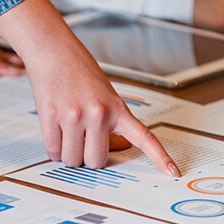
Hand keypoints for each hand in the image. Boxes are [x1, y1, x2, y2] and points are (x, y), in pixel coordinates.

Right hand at [0, 0, 179, 175]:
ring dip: (69, 153)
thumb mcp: (105, 95)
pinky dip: (54, 149)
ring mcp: (73, 117)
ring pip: (73, 160)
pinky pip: (53, 152)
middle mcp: (97, 114)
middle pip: (96, 162)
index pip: (144, 138)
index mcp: (117, 108)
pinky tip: (57, 132)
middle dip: (88, 156)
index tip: (173, 173)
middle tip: (84, 139)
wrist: (53, 50)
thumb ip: (111, 122)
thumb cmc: (79, 71)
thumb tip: (111, 150)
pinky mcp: (51, 118)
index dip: (160, 158)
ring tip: (68, 131)